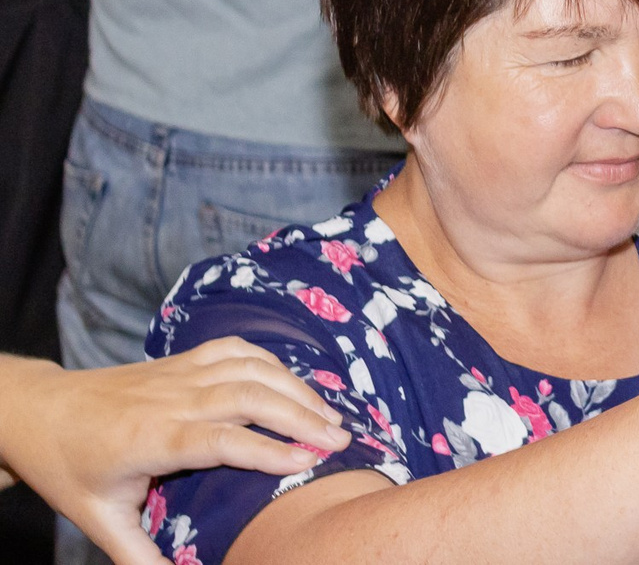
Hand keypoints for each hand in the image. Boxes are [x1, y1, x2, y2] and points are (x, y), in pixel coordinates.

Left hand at [0, 342, 349, 564]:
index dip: (269, 450)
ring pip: (250, 369)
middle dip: (301, 415)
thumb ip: (139, 554)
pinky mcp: (183, 359)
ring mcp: (179, 373)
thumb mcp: (98, 519)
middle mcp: (171, 399)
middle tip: (342, 439)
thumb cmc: (70, 467)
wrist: (40, 411)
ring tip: (332, 416)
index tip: (311, 462)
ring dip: (297, 389)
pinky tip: (296, 384)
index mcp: (151, 438)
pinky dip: (275, 362)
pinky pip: (239, 350)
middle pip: (249, 396)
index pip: (222, 440)